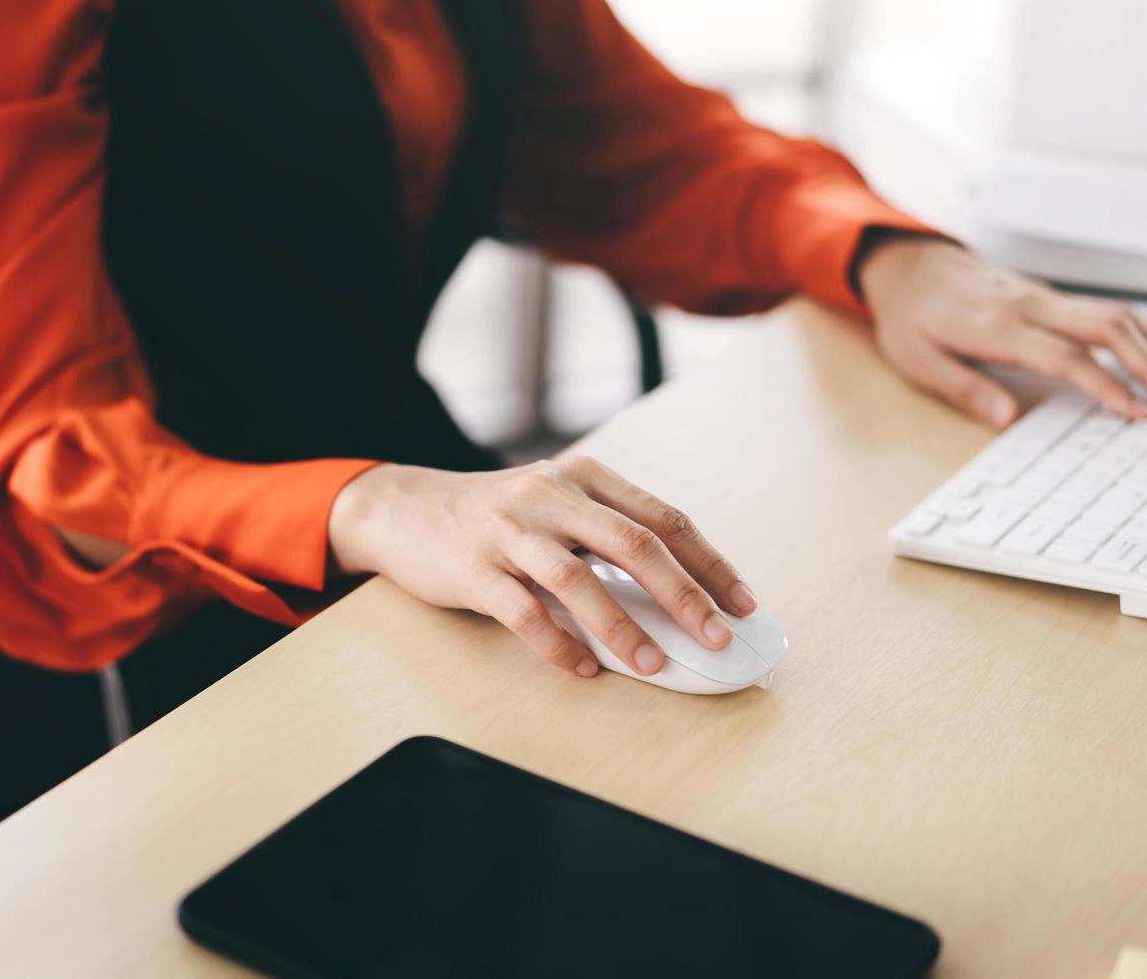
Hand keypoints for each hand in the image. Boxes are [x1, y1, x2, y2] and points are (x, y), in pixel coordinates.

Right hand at [327, 457, 755, 677]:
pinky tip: (583, 667)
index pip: (663, 518)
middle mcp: (550, 495)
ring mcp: (509, 530)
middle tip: (716, 637)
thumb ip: (606, 537)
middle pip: (632, 543)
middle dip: (683, 594)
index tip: (742, 603)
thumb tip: (677, 596)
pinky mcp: (472, 567)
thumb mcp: (556, 507)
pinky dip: (558, 644)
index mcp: (583, 478)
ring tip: (652, 663)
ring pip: (578, 579)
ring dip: (622, 626)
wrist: (403, 510)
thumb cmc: (494, 517)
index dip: (708, 562)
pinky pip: (523, 612)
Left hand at [857, 236, 1146, 428]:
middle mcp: (1030, 306)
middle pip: (1107, 327)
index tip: (1136, 413)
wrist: (910, 267)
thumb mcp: (919, 361)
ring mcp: (1045, 297)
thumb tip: (1005, 419)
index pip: (1065, 357)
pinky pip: (1107, 309)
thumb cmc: (911, 319)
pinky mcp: (1051, 297)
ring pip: (1116, 313)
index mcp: (997, 327)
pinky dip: (1144, 329)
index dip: (1105, 385)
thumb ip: (963, 388)